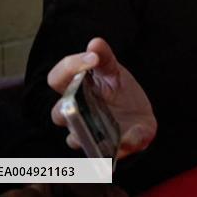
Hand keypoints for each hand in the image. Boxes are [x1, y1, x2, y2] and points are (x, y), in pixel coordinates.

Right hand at [48, 38, 155, 159]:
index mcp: (75, 90)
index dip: (70, 66)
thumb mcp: (115, 71)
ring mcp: (89, 132)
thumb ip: (105, 57)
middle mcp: (76, 113)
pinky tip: (130, 139)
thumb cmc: (118, 90)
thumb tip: (95, 43)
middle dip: (68, 109)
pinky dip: (119, 146)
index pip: (57, 77)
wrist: (139, 115)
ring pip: (75, 138)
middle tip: (84, 100)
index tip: (92, 58)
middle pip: (59, 113)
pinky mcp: (108, 149)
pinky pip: (106, 154)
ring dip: (86, 134)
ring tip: (101, 126)